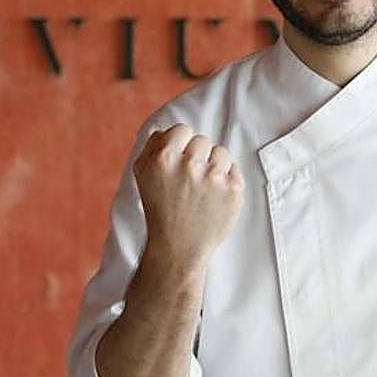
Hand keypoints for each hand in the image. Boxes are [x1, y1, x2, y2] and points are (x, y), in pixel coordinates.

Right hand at [133, 124, 244, 270]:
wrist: (178, 247)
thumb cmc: (160, 209)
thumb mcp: (142, 174)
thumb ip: (153, 145)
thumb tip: (167, 129)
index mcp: (164, 158)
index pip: (182, 130)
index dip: (181, 145)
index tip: (180, 162)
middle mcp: (189, 165)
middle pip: (202, 141)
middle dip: (198, 157)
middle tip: (190, 181)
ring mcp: (213, 177)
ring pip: (221, 153)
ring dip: (214, 167)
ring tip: (202, 189)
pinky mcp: (233, 190)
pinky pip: (234, 169)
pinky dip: (227, 181)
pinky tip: (214, 197)